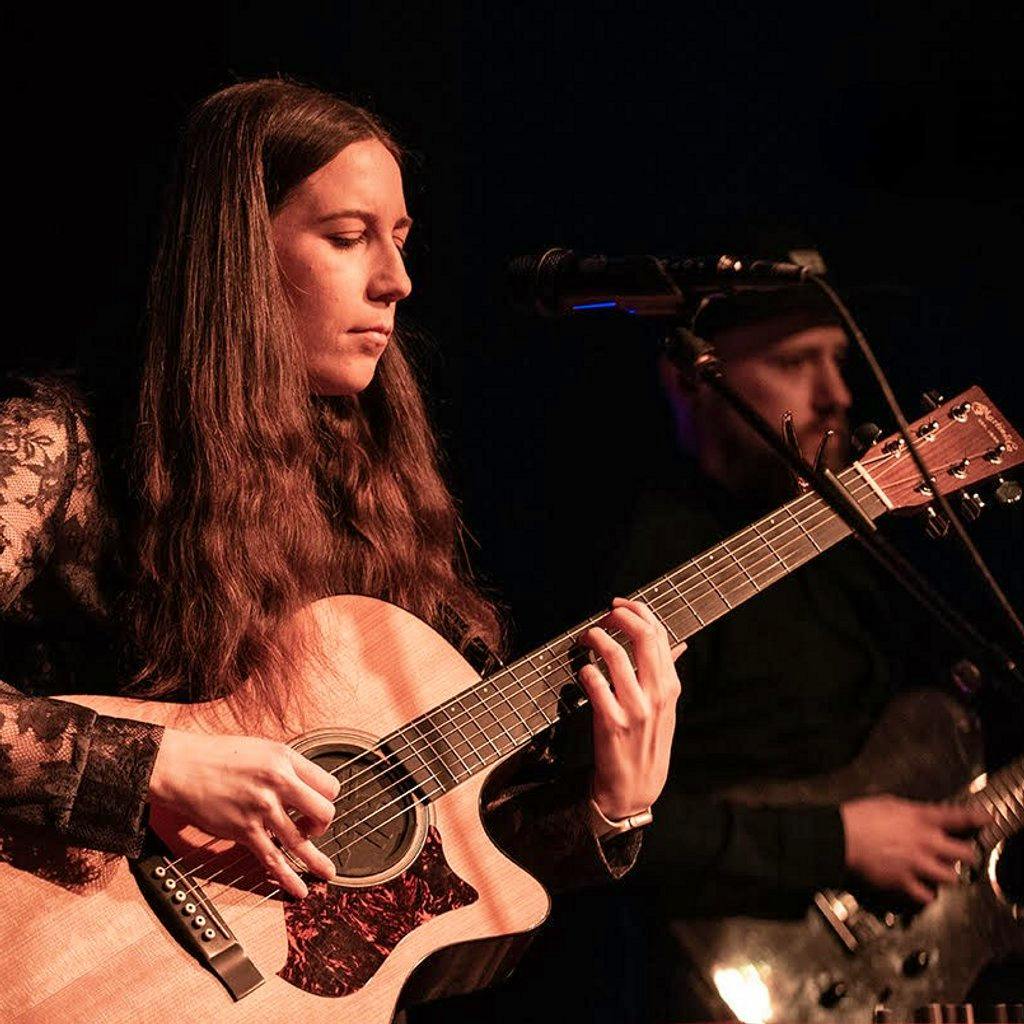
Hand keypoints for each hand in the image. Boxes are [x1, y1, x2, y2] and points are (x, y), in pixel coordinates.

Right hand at [148, 728, 340, 897]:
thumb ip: (286, 767)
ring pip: (302, 840)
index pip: (328, 784)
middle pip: (324, 812)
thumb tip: (304, 786)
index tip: (319, 804)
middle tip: (313, 828)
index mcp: (286, 759)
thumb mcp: (263, 749)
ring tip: (327, 872)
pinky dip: (288, 878)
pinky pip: (272, 859)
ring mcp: (262, 808)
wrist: (184, 766)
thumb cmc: (220, 756)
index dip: (328, 798)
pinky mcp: (244, 830)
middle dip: (323, 825)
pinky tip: (298, 889)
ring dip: (316, 859)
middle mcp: (278, 783)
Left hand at [577, 597, 682, 820]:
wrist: (636, 788)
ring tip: (586, 638)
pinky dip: (585, 670)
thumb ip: (666, 673)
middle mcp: (656, 693)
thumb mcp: (664, 707)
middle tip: (603, 617)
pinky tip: (582, 671)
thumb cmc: (648, 742)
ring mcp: (635, 708)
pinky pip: (595, 683)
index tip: (619, 604)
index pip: (659, 634)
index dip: (637, 611)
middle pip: (642, 637)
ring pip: (616, 655)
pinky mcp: (612, 723)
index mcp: (670, 685)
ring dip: (596, 638)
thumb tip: (678, 644)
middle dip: (618, 616)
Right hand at [840, 795, 989, 903]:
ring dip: (946, 876)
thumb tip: (921, 817)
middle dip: (964, 855)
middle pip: (965, 854)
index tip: (984, 819)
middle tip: (958, 856)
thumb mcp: (887, 803)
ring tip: (937, 873)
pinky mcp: (904, 883)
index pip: (958, 817)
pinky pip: (927, 897)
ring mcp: (917, 865)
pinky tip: (921, 889)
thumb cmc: (857, 816)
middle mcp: (925, 842)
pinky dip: (926, 894)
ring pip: (951, 878)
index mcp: (920, 818)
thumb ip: (911, 812)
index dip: (976, 818)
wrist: (838, 837)